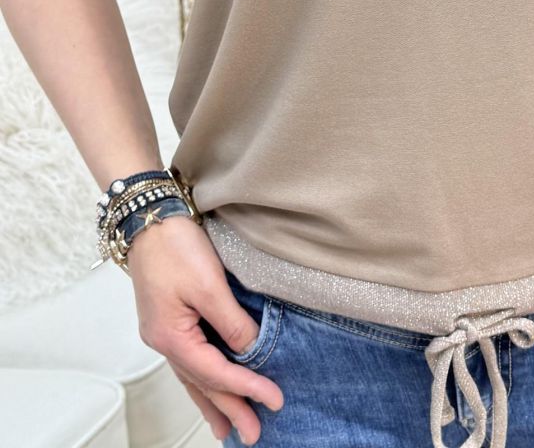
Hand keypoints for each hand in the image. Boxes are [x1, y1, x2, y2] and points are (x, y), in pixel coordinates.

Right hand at [124, 213, 284, 444]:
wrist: (149, 218)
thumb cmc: (174, 246)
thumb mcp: (208, 284)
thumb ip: (231, 321)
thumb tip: (251, 349)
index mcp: (171, 337)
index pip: (216, 373)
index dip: (246, 387)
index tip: (274, 400)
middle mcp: (164, 341)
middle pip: (202, 383)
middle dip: (229, 409)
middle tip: (253, 435)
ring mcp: (164, 331)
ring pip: (194, 376)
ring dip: (213, 401)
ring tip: (226, 429)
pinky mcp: (170, 318)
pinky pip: (190, 359)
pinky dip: (203, 378)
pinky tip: (208, 386)